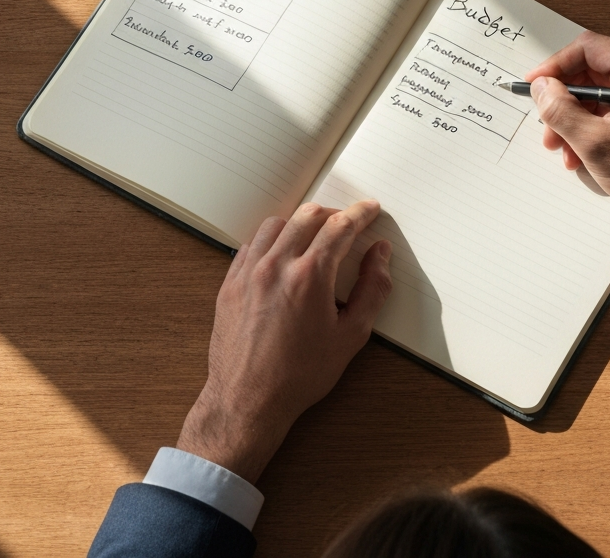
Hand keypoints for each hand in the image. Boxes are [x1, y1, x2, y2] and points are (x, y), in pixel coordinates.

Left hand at [176, 200, 391, 483]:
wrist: (248, 400)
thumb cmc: (300, 374)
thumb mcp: (351, 336)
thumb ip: (373, 289)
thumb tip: (380, 254)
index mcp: (310, 276)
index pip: (340, 227)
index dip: (360, 213)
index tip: (370, 209)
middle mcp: (276, 265)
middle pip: (308, 215)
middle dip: (333, 213)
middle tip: (347, 224)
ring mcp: (248, 271)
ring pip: (277, 223)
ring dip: (301, 222)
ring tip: (315, 236)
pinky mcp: (230, 281)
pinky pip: (253, 243)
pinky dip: (273, 239)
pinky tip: (282, 253)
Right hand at [525, 31, 609, 262]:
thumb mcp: (594, 143)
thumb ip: (560, 109)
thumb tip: (540, 86)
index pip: (590, 48)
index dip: (556, 65)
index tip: (535, 84)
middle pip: (592, 70)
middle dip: (564, 99)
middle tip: (546, 123)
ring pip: (598, 91)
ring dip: (574, 116)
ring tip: (561, 146)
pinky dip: (591, 124)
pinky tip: (578, 152)